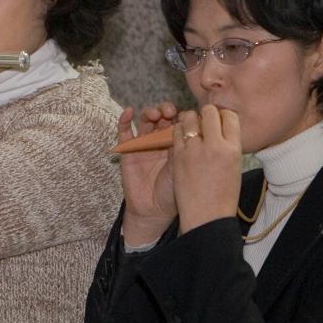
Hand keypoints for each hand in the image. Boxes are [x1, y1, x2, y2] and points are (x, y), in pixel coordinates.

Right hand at [117, 102, 177, 244]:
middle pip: (162, 118)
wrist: (155, 211)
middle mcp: (161, 142)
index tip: (187, 114)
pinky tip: (129, 111)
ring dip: (150, 112)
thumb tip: (197, 124)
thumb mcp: (185, 168)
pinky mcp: (128, 151)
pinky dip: (125, 120)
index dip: (181, 114)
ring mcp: (144, 145)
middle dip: (166, 110)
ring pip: (146, 121)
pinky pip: (124, 132)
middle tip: (170, 112)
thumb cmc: (175, 193)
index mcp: (177, 144)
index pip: (178, 121)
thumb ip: (188, 148)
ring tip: (155, 114)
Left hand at [170, 105, 241, 233]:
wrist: (206, 216)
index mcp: (233, 148)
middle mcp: (214, 146)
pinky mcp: (177, 156)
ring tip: (190, 128)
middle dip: (206, 113)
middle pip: (209, 112)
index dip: (223, 116)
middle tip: (203, 121)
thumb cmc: (223, 195)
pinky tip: (180, 138)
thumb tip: (221, 130)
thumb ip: (228, 146)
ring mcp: (194, 150)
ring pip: (189, 118)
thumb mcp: (234, 167)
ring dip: (190, 119)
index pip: (230, 117)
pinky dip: (178, 131)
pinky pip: (176, 133)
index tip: (219, 121)